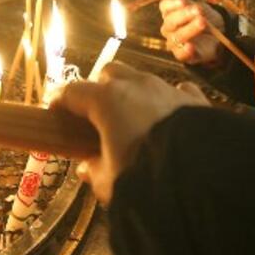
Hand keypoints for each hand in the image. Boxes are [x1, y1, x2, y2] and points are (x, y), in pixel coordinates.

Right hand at [52, 62, 208, 203]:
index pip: (73, 91)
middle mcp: (136, 85)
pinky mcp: (193, 98)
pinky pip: (176, 91)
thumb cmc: (145, 174)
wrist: (200, 173)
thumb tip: (88, 167)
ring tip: (134, 118)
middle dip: (100, 87)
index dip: (60, 100)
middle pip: (110, 72)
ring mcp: (166, 88)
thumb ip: (95, 172)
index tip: (54, 111)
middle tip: (98, 113)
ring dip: (134, 93)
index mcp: (107, 100)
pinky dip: (168, 100)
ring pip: (143, 78)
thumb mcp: (110, 182)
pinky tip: (169, 116)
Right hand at [159, 0, 224, 66]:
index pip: (164, 6)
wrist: (218, 35)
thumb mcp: (200, 8)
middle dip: (184, 15)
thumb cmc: (205, 18)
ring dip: (190, 29)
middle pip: (171, 21)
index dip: (172, 3)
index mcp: (170, 13)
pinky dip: (186, 50)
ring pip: (178, 36)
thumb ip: (189, 3)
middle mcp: (169, 28)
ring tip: (202, 22)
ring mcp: (174, 42)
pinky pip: (181, 54)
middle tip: (198, 10)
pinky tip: (191, 47)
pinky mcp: (183, 55)